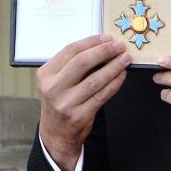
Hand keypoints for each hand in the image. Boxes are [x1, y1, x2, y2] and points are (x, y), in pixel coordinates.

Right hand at [37, 34, 130, 170]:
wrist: (56, 132)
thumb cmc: (60, 100)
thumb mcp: (57, 81)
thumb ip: (74, 65)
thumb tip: (103, 45)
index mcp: (45, 74)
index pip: (70, 51)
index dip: (91, 42)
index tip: (107, 37)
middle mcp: (53, 88)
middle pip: (82, 62)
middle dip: (104, 51)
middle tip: (119, 46)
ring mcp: (66, 103)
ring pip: (95, 79)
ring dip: (113, 67)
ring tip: (125, 59)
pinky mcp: (80, 115)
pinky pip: (102, 95)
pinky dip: (114, 83)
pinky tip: (122, 75)